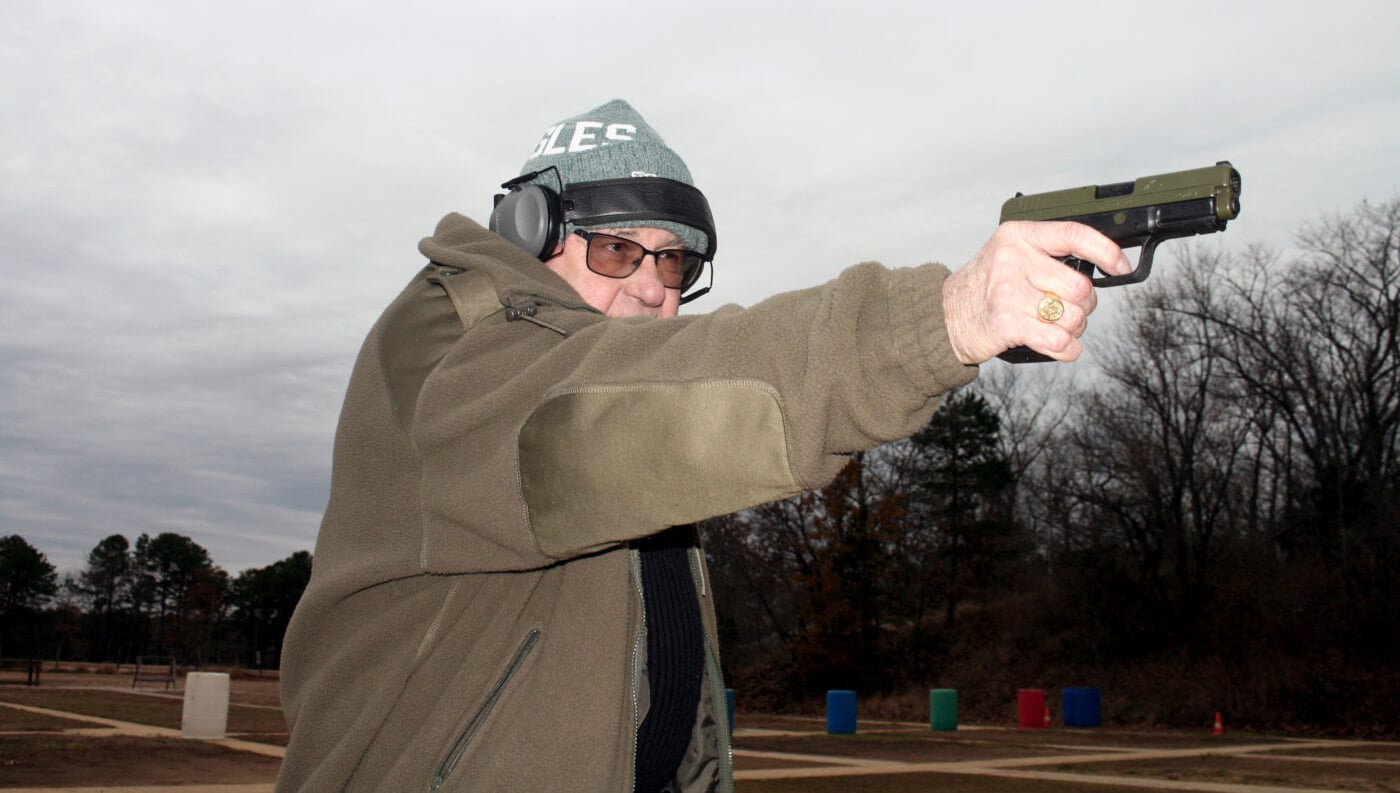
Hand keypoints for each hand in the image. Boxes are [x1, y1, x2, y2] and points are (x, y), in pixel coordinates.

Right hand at [942, 221, 1130, 363]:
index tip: (1120, 267)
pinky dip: (1066, 349)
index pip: (1074, 235)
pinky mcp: (1006, 323)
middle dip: (1083, 305)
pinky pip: (1059, 340)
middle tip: (1068, 309)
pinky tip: (1057, 345)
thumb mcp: (1010, 256)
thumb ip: (1047, 255)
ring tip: (1054, 326)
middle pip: (1080, 286)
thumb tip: (1099, 269)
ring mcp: (1007, 292)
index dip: (1106, 251)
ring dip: (1072, 329)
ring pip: (1073, 317)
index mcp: (1018, 236)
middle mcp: (1012, 260)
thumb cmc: (984, 288)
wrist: (943, 317)